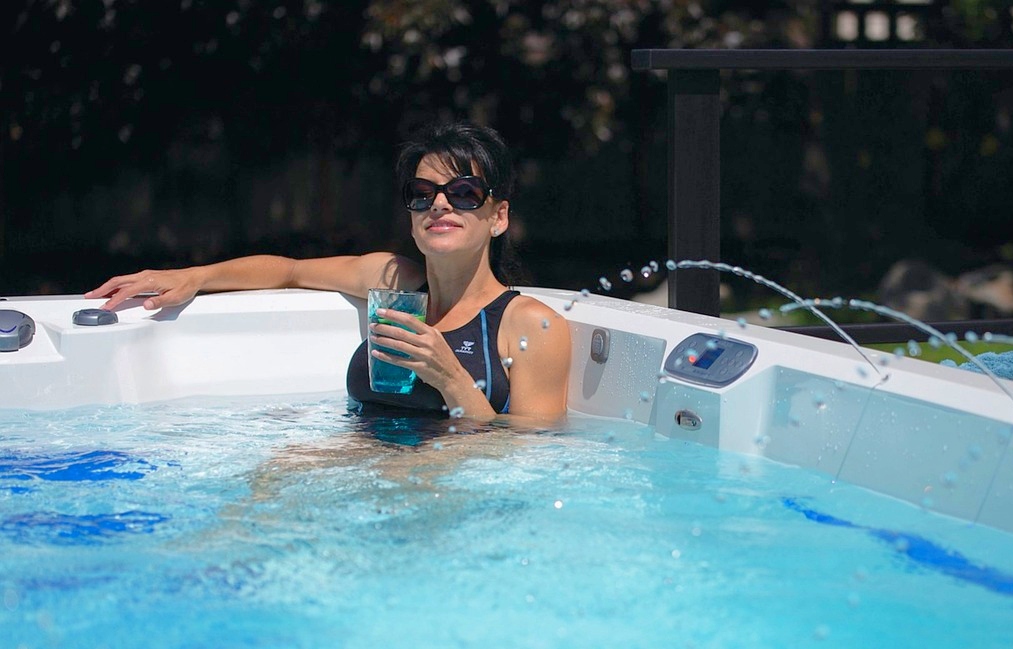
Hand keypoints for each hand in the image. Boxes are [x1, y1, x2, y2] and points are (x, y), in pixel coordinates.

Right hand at [84, 268, 202, 310]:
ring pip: (121, 280)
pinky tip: (113, 291)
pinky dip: (117, 285)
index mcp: (149, 281)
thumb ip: (159, 301)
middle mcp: (144, 276)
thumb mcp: (175, 297)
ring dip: (107, 287)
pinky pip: (127, 280)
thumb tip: (146, 305)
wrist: (193, 278)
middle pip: (118, 282)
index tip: (105, 308)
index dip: (114, 300)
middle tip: (89, 296)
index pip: (126, 292)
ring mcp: (145, 275)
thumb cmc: (185, 287)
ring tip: (96, 294)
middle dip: (102, 289)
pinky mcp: (147, 277)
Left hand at [368, 308, 468, 393]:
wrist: (453, 376)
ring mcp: (423, 355)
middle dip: (384, 327)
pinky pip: (399, 361)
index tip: (381, 311)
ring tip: (373, 338)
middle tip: (373, 325)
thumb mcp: (437, 340)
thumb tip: (405, 325)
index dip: (393, 315)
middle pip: (401, 332)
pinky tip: (377, 354)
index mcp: (431, 332)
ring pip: (398, 345)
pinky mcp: (419, 367)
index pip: (409, 320)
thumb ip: (423, 332)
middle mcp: (427, 342)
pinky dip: (386, 357)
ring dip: (383, 341)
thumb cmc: (444, 357)